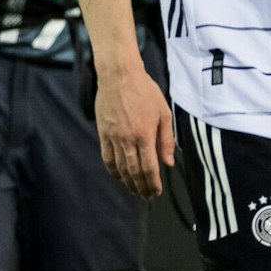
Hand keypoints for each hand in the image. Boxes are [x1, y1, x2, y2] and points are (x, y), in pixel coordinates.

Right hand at [95, 63, 173, 197]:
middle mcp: (127, 139)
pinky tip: (118, 176)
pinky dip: (112, 170)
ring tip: (134, 190)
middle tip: (146, 195)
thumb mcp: (163, 113)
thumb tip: (168, 162)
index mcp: (145, 134)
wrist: (119, 76)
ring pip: (119, 166)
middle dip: (141, 186)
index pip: (149, 167)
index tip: (156, 192)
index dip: (153, 182)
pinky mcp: (102, 132)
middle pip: (133, 170)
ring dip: (127, 182)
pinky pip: (106, 156)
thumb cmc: (145, 91)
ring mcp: (113, 136)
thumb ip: (166, 139)